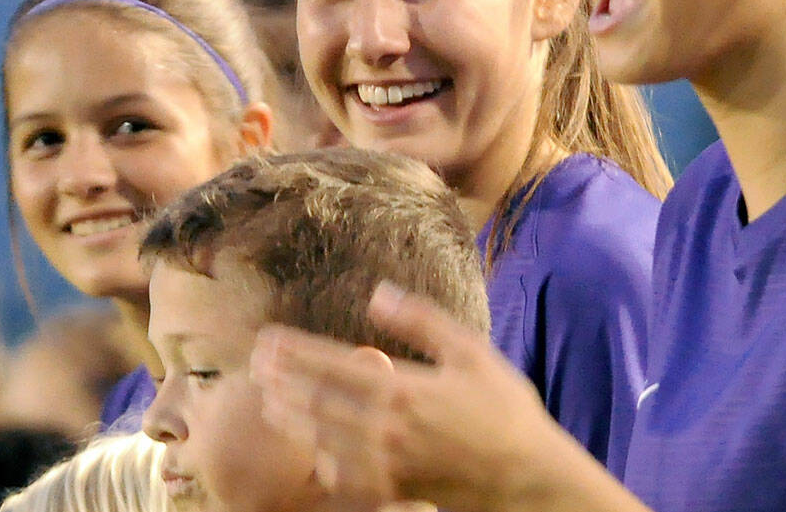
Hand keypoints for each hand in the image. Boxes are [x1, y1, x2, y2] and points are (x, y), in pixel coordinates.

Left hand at [250, 281, 581, 511]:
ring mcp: (388, 465)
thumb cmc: (505, 409)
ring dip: (293, 418)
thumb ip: (422, 320)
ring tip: (270, 401)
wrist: (529, 477)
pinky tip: (312, 447)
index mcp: (403, 389)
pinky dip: (322, 458)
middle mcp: (387, 429)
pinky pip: (345, 476)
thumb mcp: (471, 352)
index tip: (268, 339)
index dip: (295, 352)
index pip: (332, 365)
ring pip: (323, 440)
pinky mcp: (395, 491)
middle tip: (256, 365)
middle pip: (318, 402)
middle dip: (283, 381)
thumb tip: (378, 292)